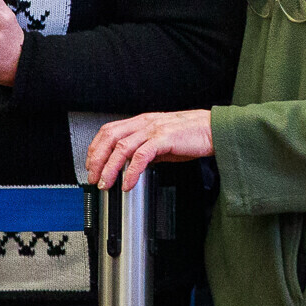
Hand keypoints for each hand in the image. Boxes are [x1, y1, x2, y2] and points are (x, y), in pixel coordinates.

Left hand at [84, 109, 213, 190]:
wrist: (214, 130)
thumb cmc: (193, 135)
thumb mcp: (163, 141)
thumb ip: (146, 149)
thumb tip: (132, 164)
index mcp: (143, 122)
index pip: (109, 130)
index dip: (96, 147)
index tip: (91, 164)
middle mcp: (145, 123)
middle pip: (110, 137)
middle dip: (97, 159)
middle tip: (93, 177)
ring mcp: (154, 129)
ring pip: (122, 147)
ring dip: (110, 168)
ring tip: (106, 183)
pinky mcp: (164, 139)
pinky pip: (141, 156)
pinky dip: (131, 171)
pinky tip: (128, 183)